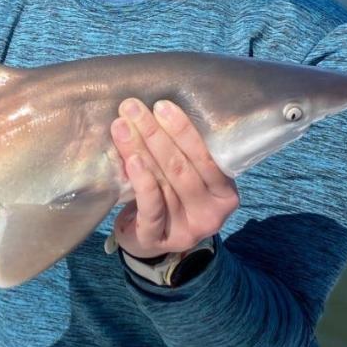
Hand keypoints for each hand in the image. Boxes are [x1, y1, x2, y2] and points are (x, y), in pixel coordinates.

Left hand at [110, 98, 238, 257]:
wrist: (149, 241)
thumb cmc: (169, 198)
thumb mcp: (185, 177)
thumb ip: (182, 154)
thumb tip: (156, 111)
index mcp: (224, 193)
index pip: (206, 158)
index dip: (183, 130)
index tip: (161, 105)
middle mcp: (211, 213)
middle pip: (181, 167)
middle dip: (155, 133)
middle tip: (132, 108)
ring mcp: (186, 230)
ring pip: (163, 183)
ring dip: (139, 149)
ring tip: (121, 126)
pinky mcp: (158, 239)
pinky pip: (151, 207)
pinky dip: (142, 181)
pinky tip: (131, 160)